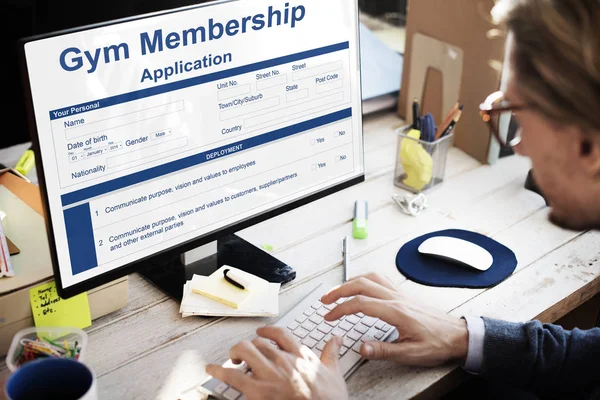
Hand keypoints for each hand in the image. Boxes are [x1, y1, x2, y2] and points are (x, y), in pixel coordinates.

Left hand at [206, 326, 347, 399]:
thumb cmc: (329, 399)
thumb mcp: (334, 373)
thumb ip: (331, 353)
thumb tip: (336, 339)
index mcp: (300, 355)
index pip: (279, 334)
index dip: (267, 331)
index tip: (261, 332)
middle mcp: (283, 360)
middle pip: (258, 342)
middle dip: (248, 346)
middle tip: (244, 353)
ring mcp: (269, 375)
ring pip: (244, 351)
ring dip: (235, 354)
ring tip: (231, 359)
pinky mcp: (258, 391)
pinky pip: (233, 376)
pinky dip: (219, 371)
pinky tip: (211, 369)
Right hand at [321, 273, 467, 366]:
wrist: (458, 335)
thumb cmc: (438, 343)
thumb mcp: (411, 353)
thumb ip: (384, 350)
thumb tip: (361, 347)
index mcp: (395, 311)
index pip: (360, 303)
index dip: (341, 309)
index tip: (329, 316)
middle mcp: (396, 298)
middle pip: (361, 284)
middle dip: (339, 290)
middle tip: (325, 300)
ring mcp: (400, 293)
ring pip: (370, 278)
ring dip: (350, 282)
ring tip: (337, 291)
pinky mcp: (403, 294)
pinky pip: (380, 279)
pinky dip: (364, 279)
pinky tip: (360, 285)